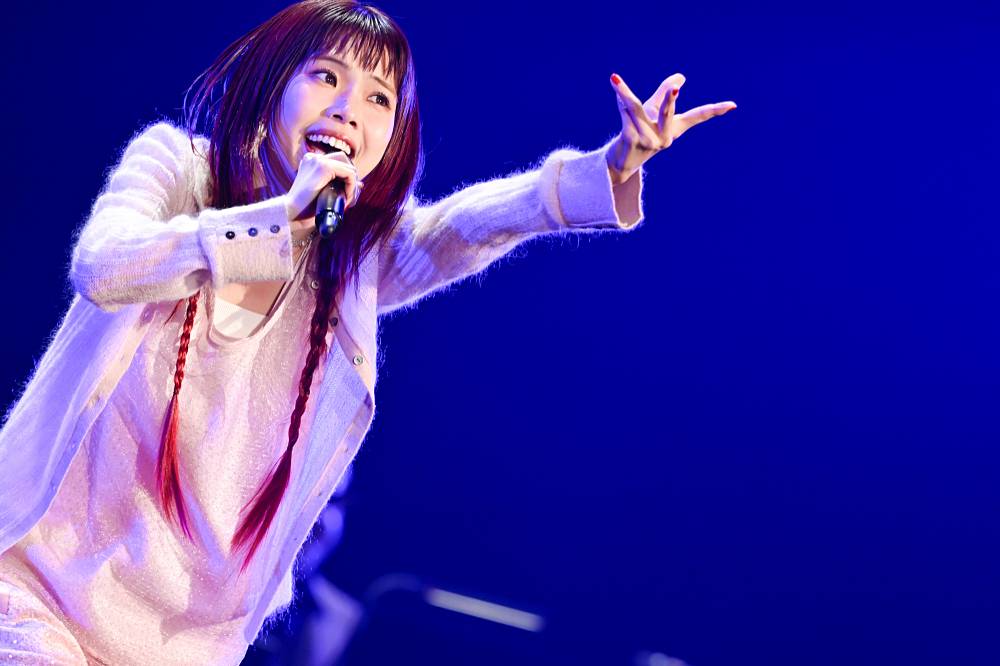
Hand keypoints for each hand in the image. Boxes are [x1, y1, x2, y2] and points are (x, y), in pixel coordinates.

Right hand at [285, 150, 362, 230]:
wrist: (292, 214)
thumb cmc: (306, 208)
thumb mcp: (326, 194)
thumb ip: (340, 186)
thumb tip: (361, 184)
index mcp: (312, 161)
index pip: (339, 162)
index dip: (347, 178)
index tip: (346, 196)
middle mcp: (314, 157)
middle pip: (346, 161)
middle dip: (352, 179)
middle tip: (349, 198)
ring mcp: (318, 160)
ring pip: (350, 168)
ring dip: (353, 187)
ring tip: (347, 202)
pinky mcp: (324, 167)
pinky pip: (349, 174)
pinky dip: (352, 188)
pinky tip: (345, 200)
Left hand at [607, 72, 736, 184]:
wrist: (621, 161)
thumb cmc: (640, 131)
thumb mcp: (653, 110)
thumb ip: (665, 91)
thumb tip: (682, 77)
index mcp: (674, 129)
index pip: (698, 117)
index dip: (715, 110)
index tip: (733, 105)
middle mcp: (664, 136)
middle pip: (667, 113)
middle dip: (670, 99)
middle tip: (675, 89)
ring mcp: (648, 140)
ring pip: (635, 108)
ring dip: (624, 94)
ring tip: (614, 79)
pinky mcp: (632, 140)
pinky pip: (624, 113)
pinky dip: (619, 101)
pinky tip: (615, 90)